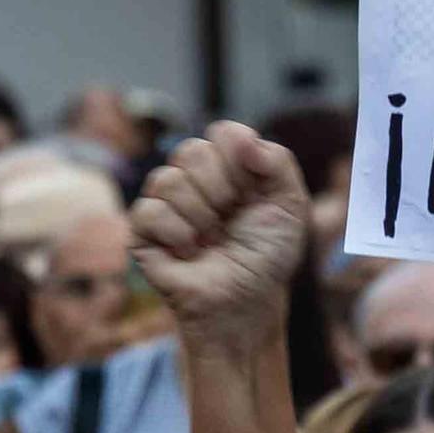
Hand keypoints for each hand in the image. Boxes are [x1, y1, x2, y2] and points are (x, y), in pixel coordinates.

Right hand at [131, 121, 310, 359]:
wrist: (247, 300)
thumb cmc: (268, 255)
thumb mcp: (291, 206)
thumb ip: (278, 163)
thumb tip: (245, 139)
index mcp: (229, 166)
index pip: (224, 132)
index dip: (239, 159)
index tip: (253, 190)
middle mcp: (193, 178)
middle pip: (191, 150)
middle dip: (220, 189)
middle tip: (231, 217)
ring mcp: (166, 202)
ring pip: (168, 180)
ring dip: (201, 216)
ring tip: (212, 239)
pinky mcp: (142, 229)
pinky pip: (149, 210)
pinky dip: (178, 233)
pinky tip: (190, 251)